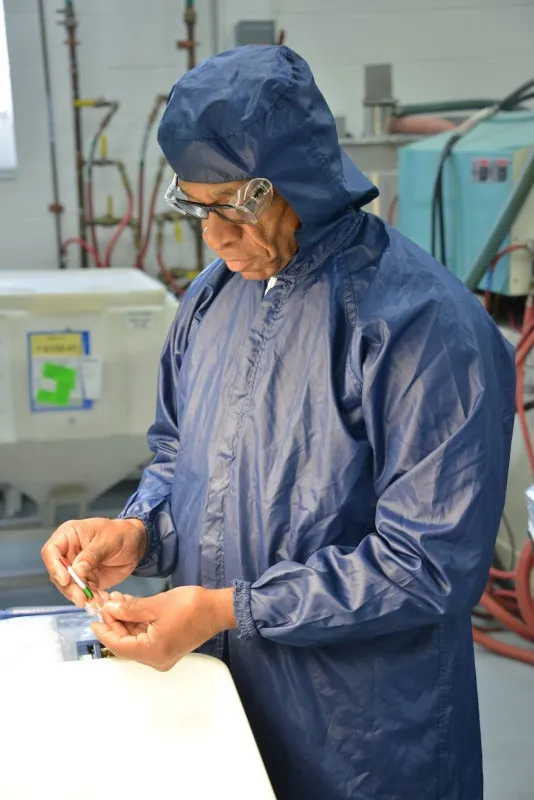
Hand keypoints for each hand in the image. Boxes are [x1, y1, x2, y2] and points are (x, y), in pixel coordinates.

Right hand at [41, 517, 146, 606]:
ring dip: (79, 595)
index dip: (54, 566)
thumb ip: (92, 555)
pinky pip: (82, 592)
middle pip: (57, 573)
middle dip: (69, 587)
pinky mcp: (85, 580)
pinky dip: (90, 598)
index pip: (51, 551)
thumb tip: (77, 570)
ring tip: (94, 602)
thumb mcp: (108, 540)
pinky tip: (99, 600)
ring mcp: (75, 568)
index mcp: (68, 535)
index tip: (66, 579)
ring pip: (68, 586)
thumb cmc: (121, 533)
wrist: (136, 544)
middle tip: (81, 598)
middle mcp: (68, 552)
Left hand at [91, 586, 236, 670]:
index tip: (92, 619)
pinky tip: (131, 606)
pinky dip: (138, 623)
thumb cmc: (191, 607)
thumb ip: (129, 609)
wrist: (217, 609)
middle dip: (115, 622)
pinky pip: (146, 637)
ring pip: (136, 638)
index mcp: (152, 652)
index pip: (119, 645)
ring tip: (117, 600)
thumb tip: (109, 609)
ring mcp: (162, 654)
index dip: (104, 631)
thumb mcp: (155, 605)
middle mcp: (155, 659)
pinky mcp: (168, 646)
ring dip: (126, 620)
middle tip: (106, 603)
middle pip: (126, 642)